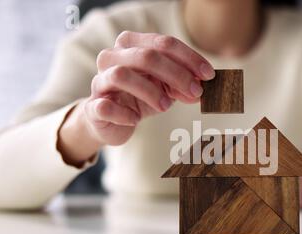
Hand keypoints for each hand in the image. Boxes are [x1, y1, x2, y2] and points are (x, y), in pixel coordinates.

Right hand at [59, 32, 214, 165]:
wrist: (109, 121)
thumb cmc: (139, 98)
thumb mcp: (165, 89)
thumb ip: (182, 86)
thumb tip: (201, 90)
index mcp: (132, 45)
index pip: (164, 43)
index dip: (189, 58)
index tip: (208, 76)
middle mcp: (112, 57)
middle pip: (146, 56)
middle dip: (176, 74)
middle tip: (195, 92)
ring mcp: (100, 81)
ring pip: (122, 75)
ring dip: (150, 91)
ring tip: (166, 106)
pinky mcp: (92, 106)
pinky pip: (105, 106)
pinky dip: (125, 114)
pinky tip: (136, 119)